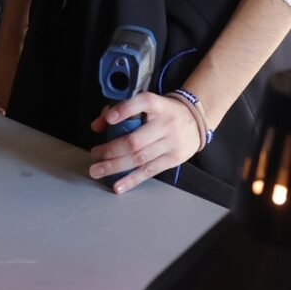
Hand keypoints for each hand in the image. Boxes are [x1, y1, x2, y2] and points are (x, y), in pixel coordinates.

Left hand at [88, 92, 203, 193]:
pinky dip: (132, 180)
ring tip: (98, 170)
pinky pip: (149, 171)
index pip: (142, 103)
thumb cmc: (164, 112)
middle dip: (111, 150)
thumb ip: (121, 111)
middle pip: (135, 140)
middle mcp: (166, 124)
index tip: (108, 119)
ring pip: (139, 158)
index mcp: (158, 105)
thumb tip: (97, 126)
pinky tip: (118, 185)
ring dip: (115, 166)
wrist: (196, 121)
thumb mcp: (148, 105)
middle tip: (94, 154)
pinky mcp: (173, 159)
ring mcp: (171, 143)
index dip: (124, 111)